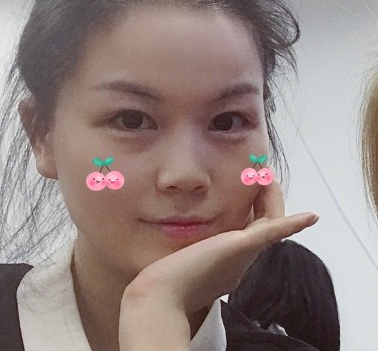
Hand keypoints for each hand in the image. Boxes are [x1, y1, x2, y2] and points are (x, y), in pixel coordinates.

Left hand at [119, 180, 318, 349]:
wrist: (162, 296)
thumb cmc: (167, 280)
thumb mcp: (185, 260)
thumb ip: (193, 252)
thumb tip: (186, 245)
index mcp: (230, 261)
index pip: (250, 232)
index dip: (256, 212)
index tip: (252, 191)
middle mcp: (241, 259)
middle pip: (263, 226)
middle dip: (267, 201)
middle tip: (264, 178)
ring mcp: (244, 255)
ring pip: (269, 224)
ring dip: (273, 200)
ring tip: (269, 178)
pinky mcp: (241, 247)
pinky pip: (273, 232)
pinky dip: (292, 224)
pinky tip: (311, 217)